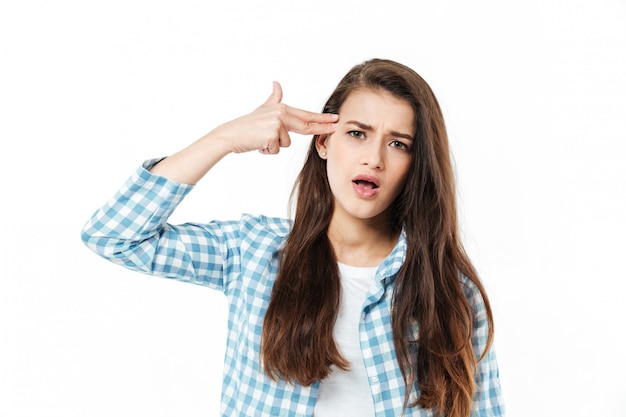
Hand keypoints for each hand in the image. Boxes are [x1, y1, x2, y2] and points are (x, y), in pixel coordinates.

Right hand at [211, 82, 337, 154]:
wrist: (230, 135)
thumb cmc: (247, 126)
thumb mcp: (262, 109)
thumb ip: (274, 99)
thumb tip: (277, 83)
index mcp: (281, 109)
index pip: (305, 115)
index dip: (321, 118)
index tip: (334, 119)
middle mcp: (280, 113)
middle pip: (306, 125)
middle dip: (322, 127)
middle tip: (337, 126)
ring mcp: (277, 124)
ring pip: (286, 143)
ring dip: (274, 146)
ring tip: (262, 140)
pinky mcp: (272, 135)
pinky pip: (277, 150)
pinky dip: (267, 151)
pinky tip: (258, 144)